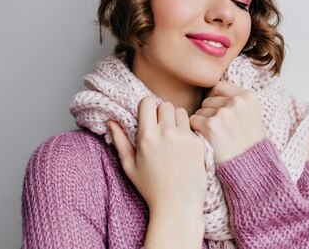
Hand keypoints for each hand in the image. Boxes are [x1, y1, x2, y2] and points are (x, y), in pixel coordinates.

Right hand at [107, 97, 206, 217]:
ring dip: (176, 120)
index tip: (148, 117)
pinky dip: (187, 132)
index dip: (147, 108)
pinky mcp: (198, 143)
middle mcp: (166, 133)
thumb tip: (110, 121)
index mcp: (147, 137)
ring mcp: (184, 137)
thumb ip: (120, 140)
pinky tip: (183, 148)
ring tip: (173, 137)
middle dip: (162, 113)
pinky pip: (192, 126)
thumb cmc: (151, 188)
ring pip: (181, 112)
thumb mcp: (129, 166)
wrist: (178, 206)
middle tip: (161, 128)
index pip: (148, 102)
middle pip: (165, 104)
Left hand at [189, 80, 265, 163]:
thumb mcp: (253, 116)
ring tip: (216, 136)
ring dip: (203, 122)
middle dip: (209, 113)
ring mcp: (223, 113)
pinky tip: (208, 140)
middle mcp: (236, 102)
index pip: (219, 87)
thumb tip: (216, 89)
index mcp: (248, 97)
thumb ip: (238, 101)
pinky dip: (197, 130)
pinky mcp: (211, 126)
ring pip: (200, 111)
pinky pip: (193, 121)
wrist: (250, 168)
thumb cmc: (251, 144)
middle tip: (220, 129)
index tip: (220, 112)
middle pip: (208, 100)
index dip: (217, 100)